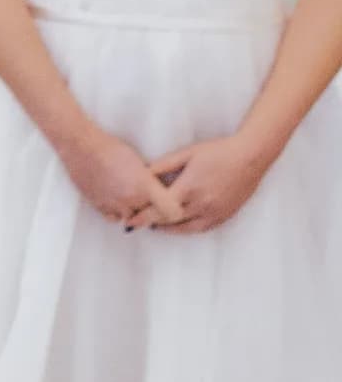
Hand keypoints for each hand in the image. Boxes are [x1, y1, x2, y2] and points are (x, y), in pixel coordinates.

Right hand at [60, 124, 186, 230]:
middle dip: (154, 211)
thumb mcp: (139, 161)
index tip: (172, 204)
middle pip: (153, 218)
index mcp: (145, 185)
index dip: (174, 209)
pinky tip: (118, 201)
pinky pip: (116, 219)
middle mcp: (131, 199)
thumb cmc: (111, 148)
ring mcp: (115, 206)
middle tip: (152, 201)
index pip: (172, 211)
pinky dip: (119, 213)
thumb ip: (151, 181)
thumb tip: (159, 190)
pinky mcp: (100, 207)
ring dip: (136, 212)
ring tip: (133, 198)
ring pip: (134, 220)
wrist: (82, 148)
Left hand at [144, 133, 270, 233]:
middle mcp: (201, 204)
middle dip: (151, 223)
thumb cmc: (218, 151)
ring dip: (168, 229)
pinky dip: (187, 229)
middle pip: (169, 221)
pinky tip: (179, 226)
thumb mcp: (187, 153)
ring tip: (155, 226)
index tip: (130, 218)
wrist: (250, 157)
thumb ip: (164, 165)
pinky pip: (202, 228)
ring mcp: (214, 212)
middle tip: (137, 223)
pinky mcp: (224, 215)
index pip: (159, 208)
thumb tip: (144, 173)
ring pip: (185, 229)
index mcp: (188, 188)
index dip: (143, 215)